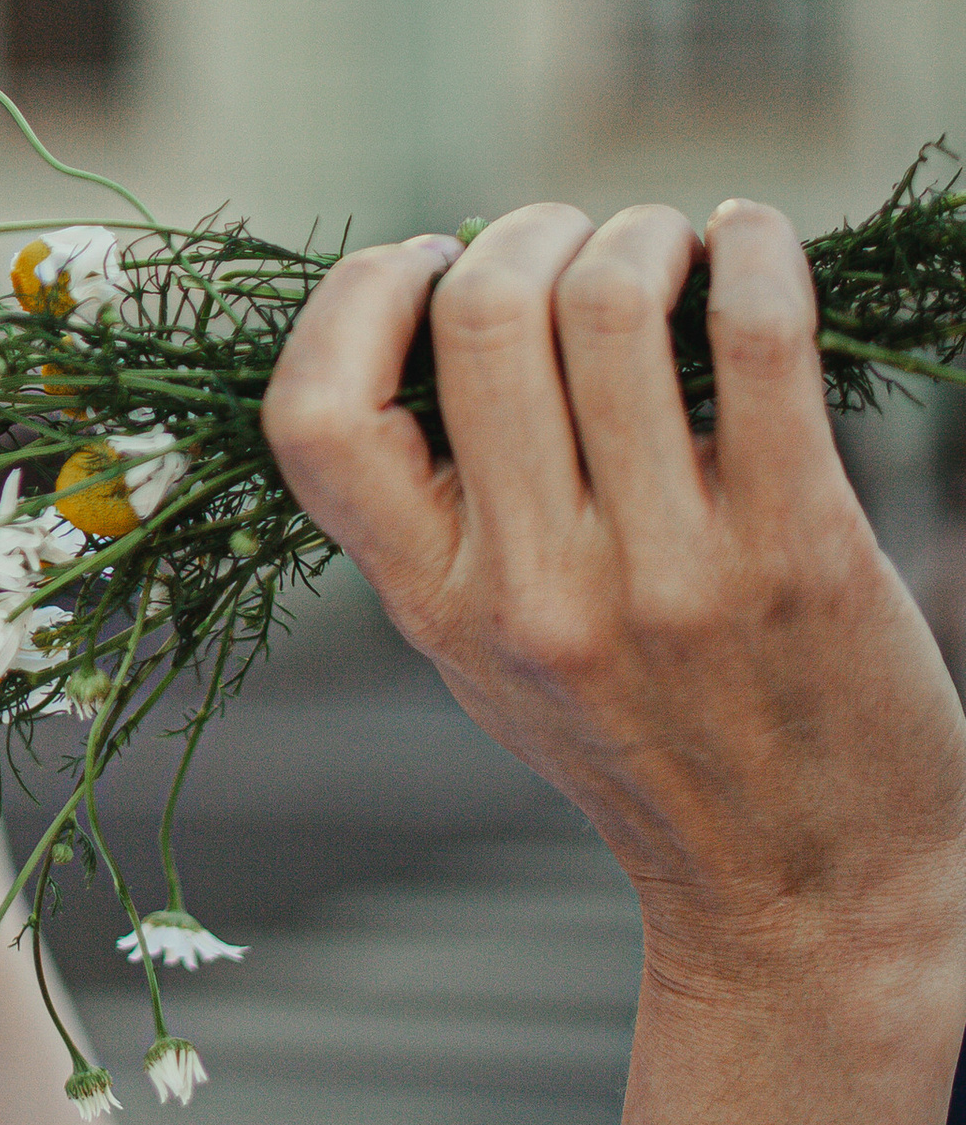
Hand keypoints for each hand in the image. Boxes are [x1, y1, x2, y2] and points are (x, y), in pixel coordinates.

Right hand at [261, 200, 965, 988]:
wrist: (810, 894)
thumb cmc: (651, 747)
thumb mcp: (492, 657)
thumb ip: (449, 517)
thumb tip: (456, 300)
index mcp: (435, 609)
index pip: (315, 417)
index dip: (359, 297)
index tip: (425, 268)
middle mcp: (534, 592)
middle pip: (481, 316)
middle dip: (526, 230)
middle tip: (572, 239)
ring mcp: (666, 573)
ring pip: (612, 303)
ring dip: (643, 229)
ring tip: (673, 244)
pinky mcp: (797, 548)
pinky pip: (759, 339)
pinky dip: (757, 251)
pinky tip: (754, 246)